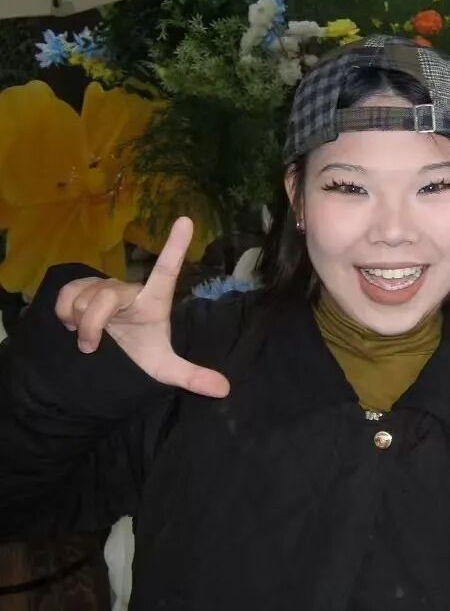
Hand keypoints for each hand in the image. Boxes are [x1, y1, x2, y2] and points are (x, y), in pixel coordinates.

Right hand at [55, 217, 229, 398]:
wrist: (105, 356)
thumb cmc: (139, 352)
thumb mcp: (163, 368)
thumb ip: (191, 376)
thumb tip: (225, 390)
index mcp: (152, 300)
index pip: (167, 270)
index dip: (176, 246)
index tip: (187, 220)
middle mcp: (128, 288)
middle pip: (104, 299)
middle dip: (92, 326)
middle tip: (92, 346)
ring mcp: (103, 285)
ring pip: (81, 298)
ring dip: (78, 322)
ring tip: (89, 334)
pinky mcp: (79, 285)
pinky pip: (65, 295)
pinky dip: (63, 313)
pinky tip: (72, 322)